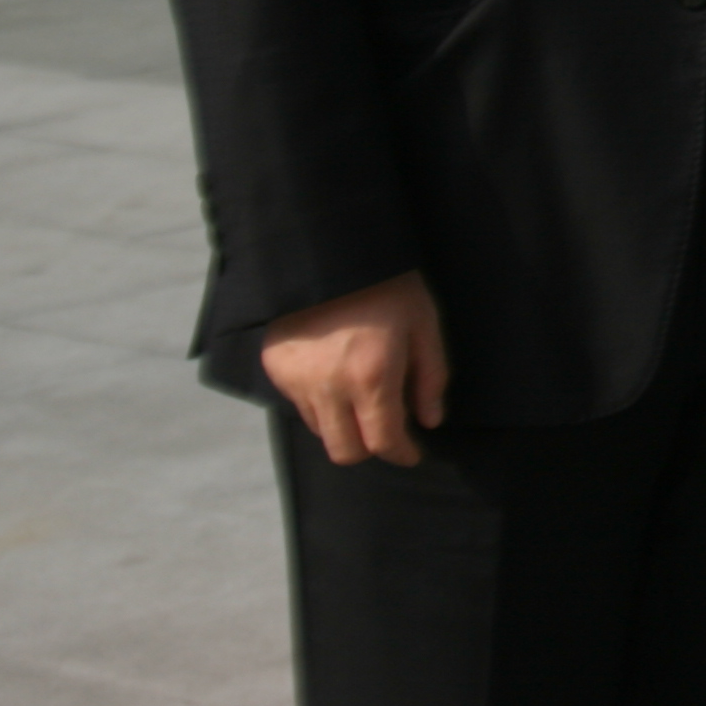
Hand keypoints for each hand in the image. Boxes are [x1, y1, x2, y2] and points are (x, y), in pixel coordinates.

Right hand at [260, 270, 451, 467]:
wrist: (331, 251)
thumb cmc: (389, 286)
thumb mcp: (424, 325)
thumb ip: (430, 378)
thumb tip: (429, 421)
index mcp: (372, 377)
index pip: (383, 442)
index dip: (402, 454)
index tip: (412, 453)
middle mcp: (329, 386)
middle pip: (345, 451)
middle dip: (370, 448)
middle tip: (387, 430)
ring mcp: (296, 379)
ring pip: (321, 430)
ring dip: (344, 425)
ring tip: (362, 395)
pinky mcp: (275, 367)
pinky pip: (299, 404)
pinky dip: (320, 402)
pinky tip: (336, 375)